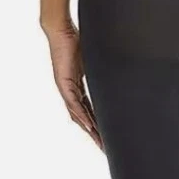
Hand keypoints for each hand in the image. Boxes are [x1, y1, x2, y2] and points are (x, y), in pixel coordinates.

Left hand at [46, 21, 102, 149]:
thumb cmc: (76, 39)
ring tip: (100, 142)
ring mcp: (66, 88)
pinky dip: (82, 115)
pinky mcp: (64, 83)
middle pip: (83, 117)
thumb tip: (117, 68)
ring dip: (89, 129)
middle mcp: (71, 91)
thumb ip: (101, 67)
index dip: (98, 123)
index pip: (90, 109)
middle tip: (105, 147)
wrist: (61, 30)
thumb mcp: (93, 58)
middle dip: (95, 133)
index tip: (107, 135)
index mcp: (78, 85)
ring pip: (78, 114)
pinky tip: (89, 125)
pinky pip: (74, 103)